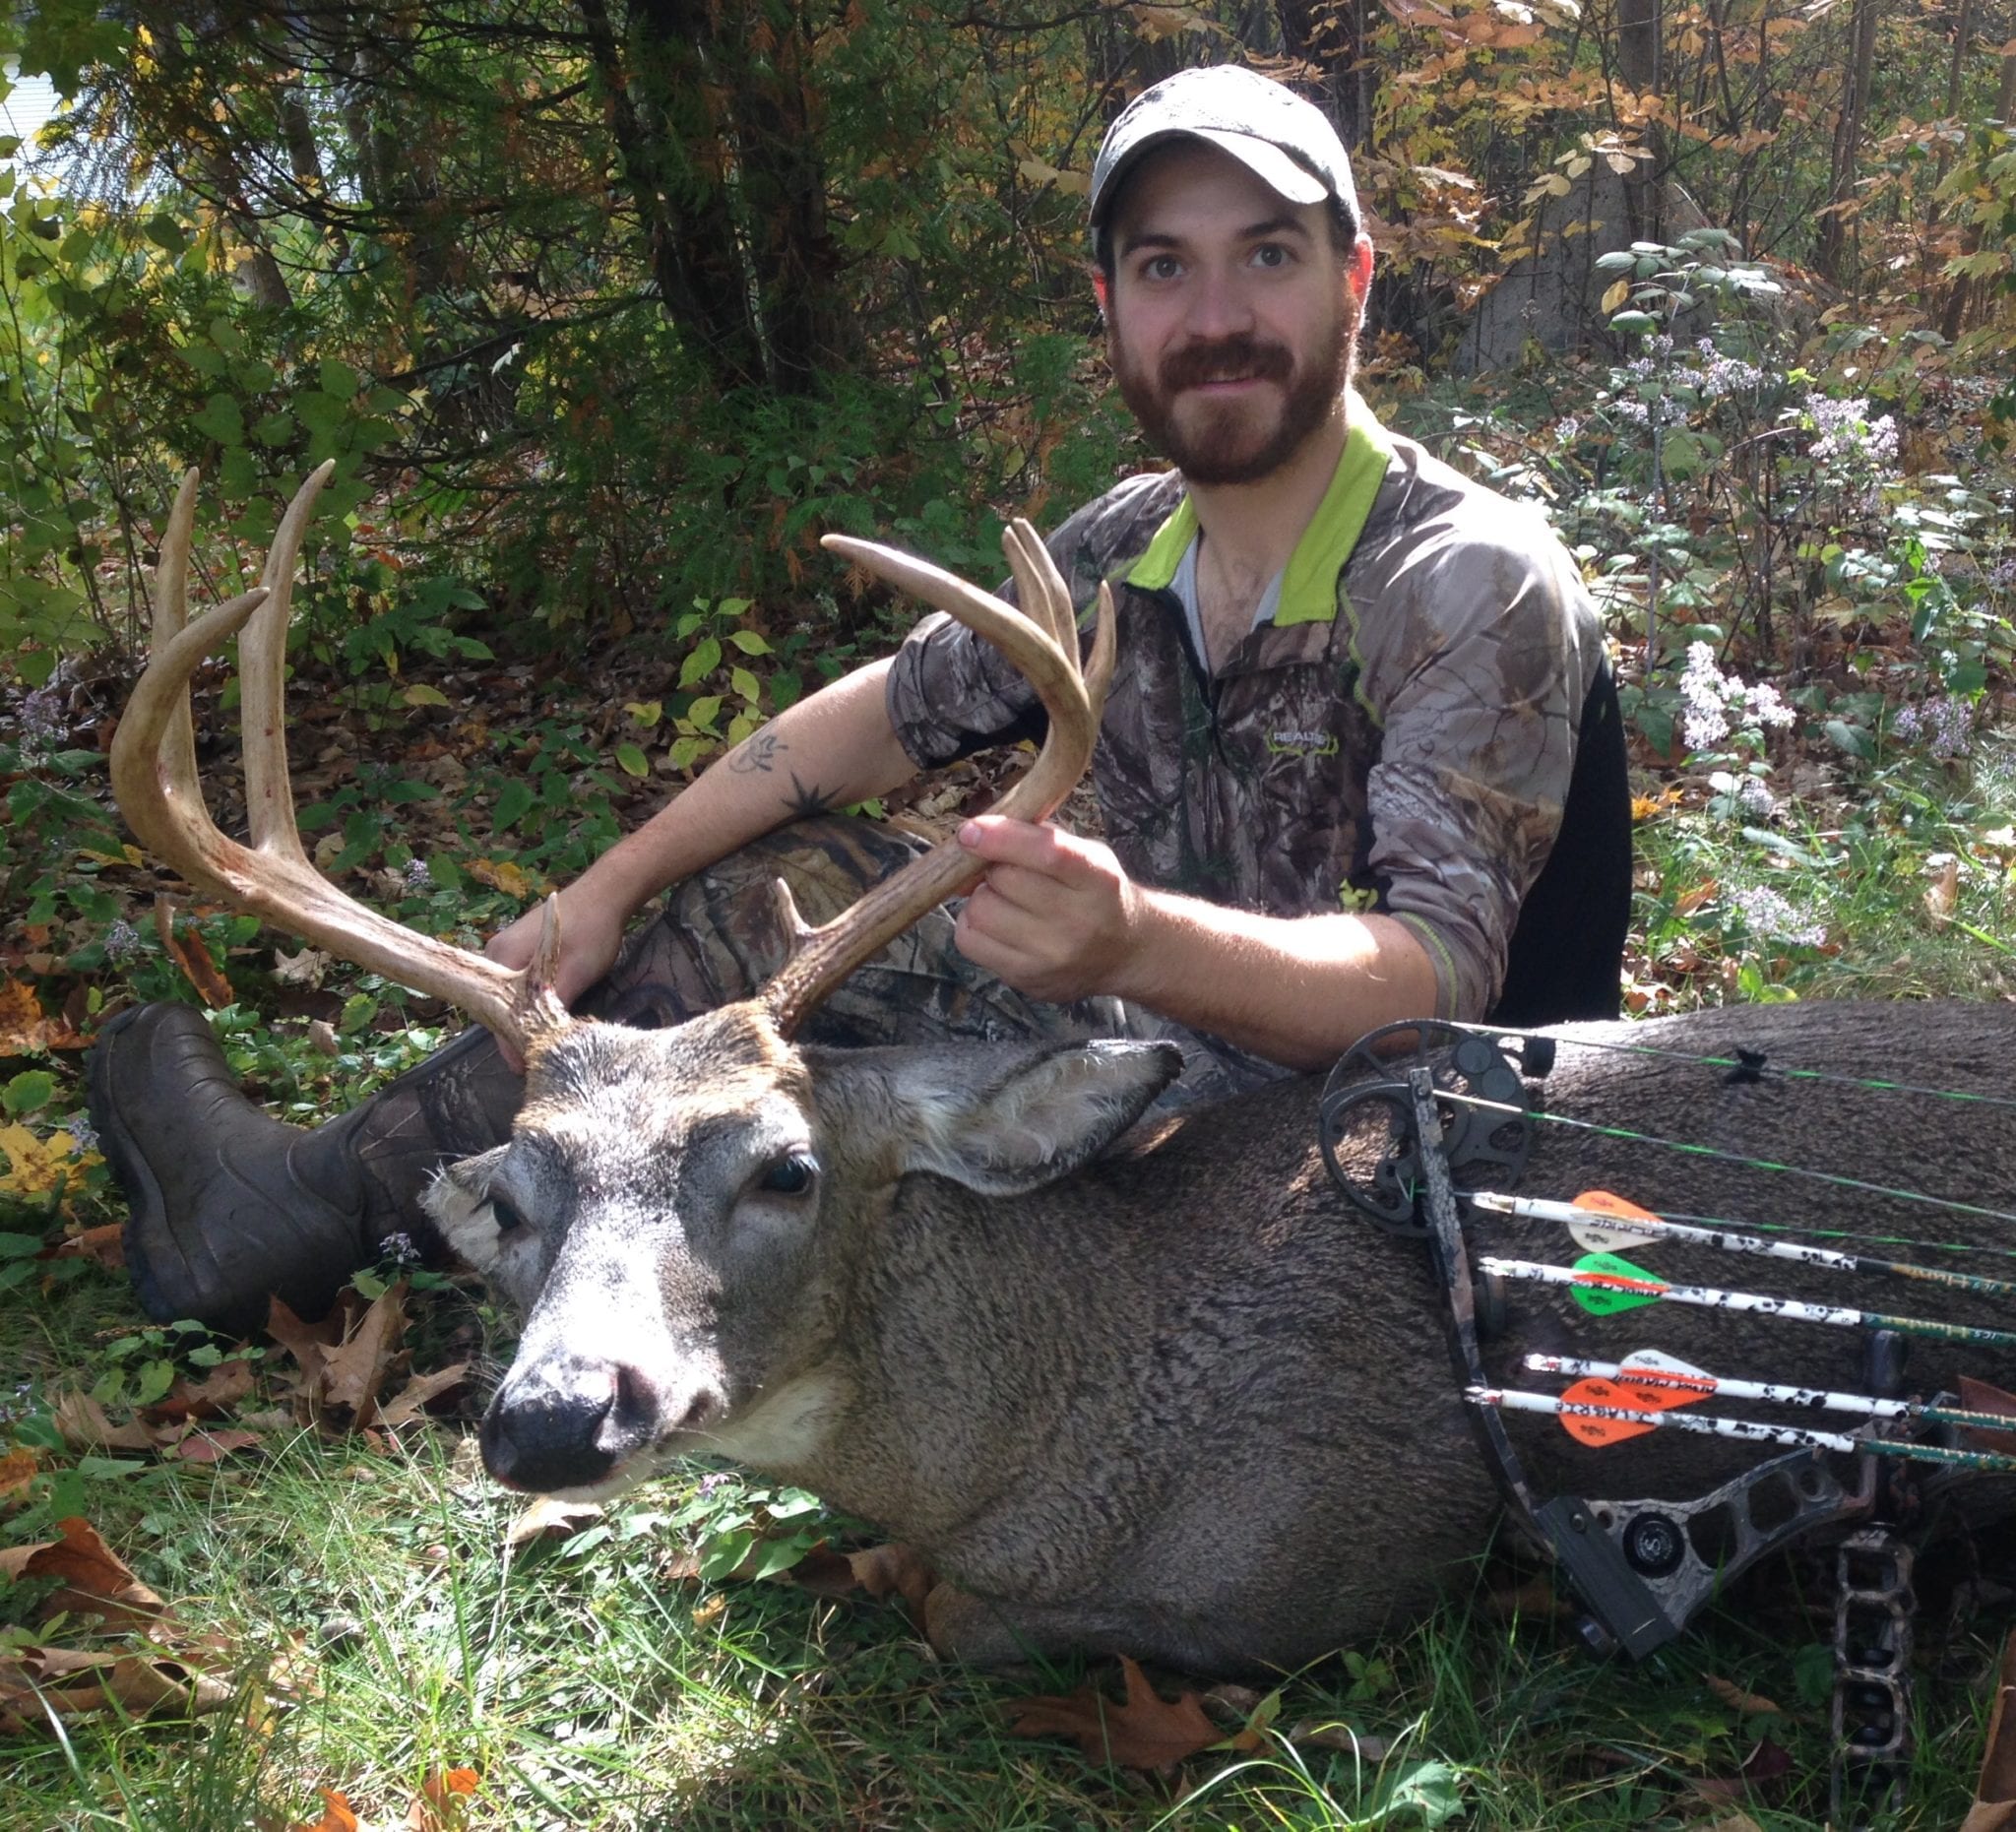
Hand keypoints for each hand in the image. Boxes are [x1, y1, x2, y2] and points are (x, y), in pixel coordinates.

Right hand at [485, 891, 628, 1066]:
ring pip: (508, 999)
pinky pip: (517, 987)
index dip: (510, 1046)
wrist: (606, 894)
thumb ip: (551, 1010)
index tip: (528, 1068)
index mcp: (499, 959)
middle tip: (543, 1054)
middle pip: (498, 1008)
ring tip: (546, 1039)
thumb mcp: (574, 975)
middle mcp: (493, 956)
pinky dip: (529, 1003)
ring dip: (525, 1019)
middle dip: (517, 1033)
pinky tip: (547, 1014)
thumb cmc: (591, 931)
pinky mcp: (519, 951)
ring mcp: (504, 951)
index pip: (495, 1015)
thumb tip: (538, 1044)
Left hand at [952, 815, 1146, 1002]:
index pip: (1046, 852)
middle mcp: (1077, 920)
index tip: (969, 832)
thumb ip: (1036, 839)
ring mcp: (1050, 956)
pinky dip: (973, 925)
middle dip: (993, 868)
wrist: (1125, 953)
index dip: (1001, 838)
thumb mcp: (1085, 854)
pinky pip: (969, 941)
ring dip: (982, 898)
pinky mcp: (1026, 979)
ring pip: (980, 911)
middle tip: (1007, 872)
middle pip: (1003, 880)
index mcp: (1097, 878)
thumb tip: (972, 838)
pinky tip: (995, 923)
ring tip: (1004, 900)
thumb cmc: (1095, 893)